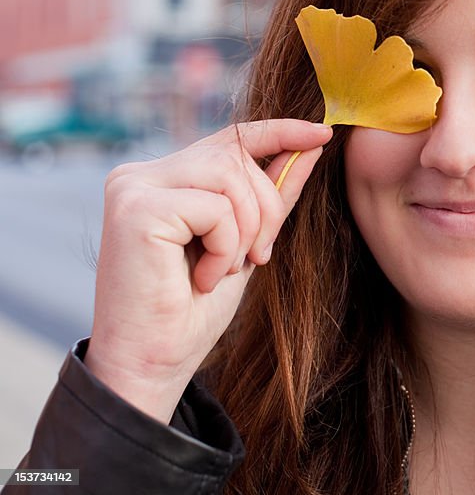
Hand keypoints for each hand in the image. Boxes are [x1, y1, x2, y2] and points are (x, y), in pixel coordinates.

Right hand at [85, 119, 332, 422]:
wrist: (152, 363)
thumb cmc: (194, 310)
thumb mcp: (246, 241)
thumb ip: (272, 193)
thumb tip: (312, 146)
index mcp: (164, 178)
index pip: (230, 138)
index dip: (280, 131)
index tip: (321, 133)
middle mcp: (141, 174)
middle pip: (236, 157)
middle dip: (265, 209)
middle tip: (256, 258)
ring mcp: (133, 188)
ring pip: (229, 176)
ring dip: (244, 231)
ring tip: (223, 269)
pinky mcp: (136, 207)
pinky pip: (215, 207)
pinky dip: (224, 247)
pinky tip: (201, 278)